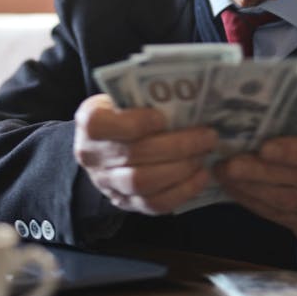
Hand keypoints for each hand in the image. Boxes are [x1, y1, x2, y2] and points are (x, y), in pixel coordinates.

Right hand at [73, 94, 217, 214]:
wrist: (106, 146)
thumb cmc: (123, 113)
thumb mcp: (124, 97)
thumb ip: (145, 96)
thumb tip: (188, 91)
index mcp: (89, 122)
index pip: (102, 125)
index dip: (135, 122)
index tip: (164, 117)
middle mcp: (91, 156)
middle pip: (133, 155)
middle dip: (177, 146)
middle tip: (207, 136)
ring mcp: (107, 184)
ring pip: (143, 183)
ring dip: (181, 169)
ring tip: (204, 154)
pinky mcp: (125, 203)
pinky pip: (154, 204)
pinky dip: (182, 191)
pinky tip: (201, 176)